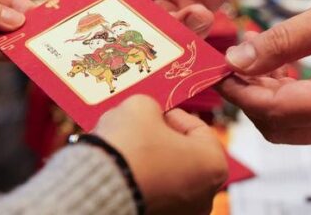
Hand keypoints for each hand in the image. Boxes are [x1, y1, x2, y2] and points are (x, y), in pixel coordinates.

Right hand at [84, 0, 263, 35]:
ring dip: (164, 28)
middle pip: (124, 8)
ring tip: (187, 15)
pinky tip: (202, 15)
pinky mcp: (193, 8)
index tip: (96, 15)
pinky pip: (184, 28)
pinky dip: (190, 29)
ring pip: (153, 23)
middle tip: (140, 31)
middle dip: (130, 23)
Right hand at [94, 95, 227, 214]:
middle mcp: (205, 195)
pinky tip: (123, 168)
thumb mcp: (141, 107)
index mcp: (213, 164)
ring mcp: (183, 212)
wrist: (96, 186)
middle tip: (141, 126)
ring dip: (151, 160)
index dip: (174, 114)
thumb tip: (149, 113)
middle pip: (185, 154)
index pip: (198, 128)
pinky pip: (155, 193)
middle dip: (162, 138)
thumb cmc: (128, 148)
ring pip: (169, 175)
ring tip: (127, 147)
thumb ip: (152, 107)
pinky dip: (142, 180)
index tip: (156, 111)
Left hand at [220, 0, 310, 143]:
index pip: (275, 110)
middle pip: (279, 129)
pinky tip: (278, 72)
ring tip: (253, 66)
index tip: (218, 73)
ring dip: (266, 102)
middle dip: (249, 101)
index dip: (240, 94)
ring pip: (293, 129)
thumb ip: (280, 42)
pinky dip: (287, 101)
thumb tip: (238, 59)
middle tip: (232, 69)